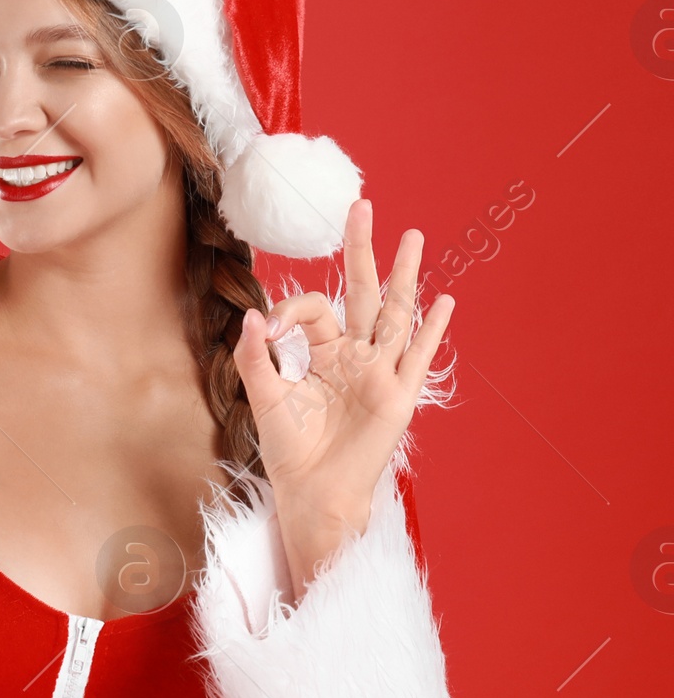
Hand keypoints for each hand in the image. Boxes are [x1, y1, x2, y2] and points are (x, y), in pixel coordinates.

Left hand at [231, 199, 454, 595]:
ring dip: (404, 276)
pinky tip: (446, 302)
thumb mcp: (264, 398)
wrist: (312, 492)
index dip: (290, 309)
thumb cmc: (290, 448)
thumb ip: (255, 357)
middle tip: (360, 205)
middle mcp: (353, 355)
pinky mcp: (398, 397)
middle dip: (360, 250)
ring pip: (394, 313)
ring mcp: (379, 373)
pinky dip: (431, 330)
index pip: (313, 309)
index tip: (270, 327)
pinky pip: (417, 357)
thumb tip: (252, 316)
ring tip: (412, 236)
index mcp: (320, 353)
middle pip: (360, 292)